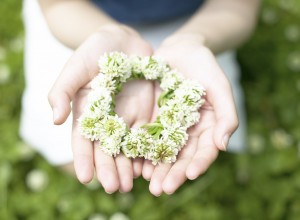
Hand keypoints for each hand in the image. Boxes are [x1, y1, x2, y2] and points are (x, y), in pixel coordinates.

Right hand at [48, 24, 153, 192]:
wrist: (125, 43)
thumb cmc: (95, 51)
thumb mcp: (75, 67)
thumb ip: (62, 91)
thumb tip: (55, 120)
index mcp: (88, 113)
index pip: (83, 140)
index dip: (84, 159)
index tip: (86, 178)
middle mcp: (108, 121)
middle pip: (108, 149)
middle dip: (110, 169)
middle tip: (114, 188)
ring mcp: (129, 119)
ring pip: (129, 148)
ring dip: (130, 167)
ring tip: (131, 185)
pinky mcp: (148, 114)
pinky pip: (150, 135)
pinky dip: (150, 151)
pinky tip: (152, 166)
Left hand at [142, 35, 238, 195]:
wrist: (180, 50)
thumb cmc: (204, 65)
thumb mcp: (220, 86)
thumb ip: (226, 114)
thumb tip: (224, 144)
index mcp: (208, 127)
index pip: (205, 150)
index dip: (199, 163)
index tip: (191, 174)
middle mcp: (188, 131)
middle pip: (181, 157)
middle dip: (173, 174)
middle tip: (162, 189)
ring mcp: (168, 127)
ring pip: (162, 152)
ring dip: (155, 169)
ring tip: (147, 184)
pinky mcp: (151, 119)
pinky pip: (145, 137)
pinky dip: (140, 151)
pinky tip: (133, 163)